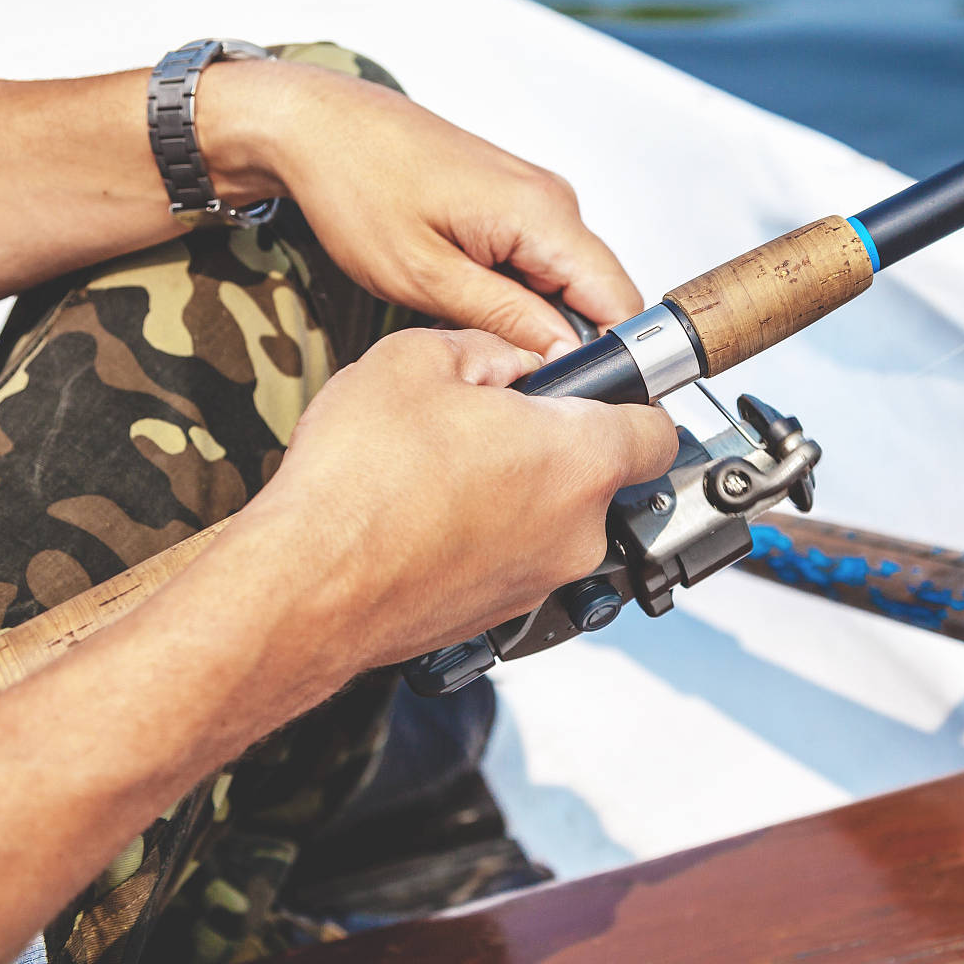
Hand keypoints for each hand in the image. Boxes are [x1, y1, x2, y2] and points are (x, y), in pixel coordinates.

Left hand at [201, 61, 643, 357]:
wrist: (319, 126)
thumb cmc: (357, 182)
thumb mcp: (425, 274)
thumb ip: (506, 318)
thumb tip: (565, 355)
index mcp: (541, 214)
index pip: (620, 302)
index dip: (612, 357)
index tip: (576, 396)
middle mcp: (552, 201)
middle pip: (598, 297)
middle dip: (567, 344)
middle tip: (508, 375)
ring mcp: (536, 200)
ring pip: (567, 284)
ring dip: (536, 319)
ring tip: (474, 329)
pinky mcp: (514, 205)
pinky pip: (540, 264)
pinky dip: (516, 294)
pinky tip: (468, 300)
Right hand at [243, 328, 677, 674]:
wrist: (304, 585)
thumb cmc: (359, 482)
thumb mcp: (418, 359)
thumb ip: (486, 348)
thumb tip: (505, 360)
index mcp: (580, 460)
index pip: (658, 430)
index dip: (632, 401)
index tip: (603, 389)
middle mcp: (576, 531)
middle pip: (599, 475)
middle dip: (554, 443)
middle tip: (488, 420)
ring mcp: (538, 582)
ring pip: (550, 519)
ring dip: (514, 492)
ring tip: (440, 471)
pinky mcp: (495, 615)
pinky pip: (509, 560)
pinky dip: (482, 537)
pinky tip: (424, 516)